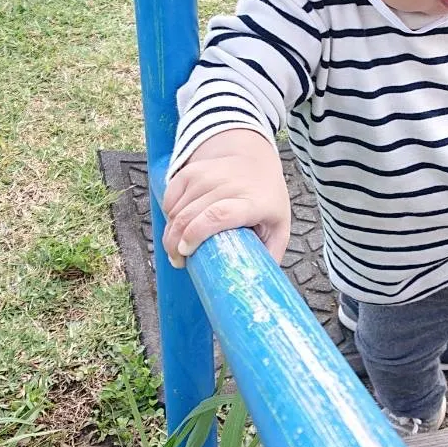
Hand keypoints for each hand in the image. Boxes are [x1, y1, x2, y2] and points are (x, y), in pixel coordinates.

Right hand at [161, 129, 289, 266]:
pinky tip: (175, 225)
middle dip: (176, 241)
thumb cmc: (268, 200)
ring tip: (176, 249)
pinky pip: (171, 194)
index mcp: (255, 202)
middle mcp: (231, 184)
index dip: (197, 233)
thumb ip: (270, 255)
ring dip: (170, 231)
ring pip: (178, 207)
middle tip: (177, 261)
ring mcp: (210, 174)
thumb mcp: (279, 227)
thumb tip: (254, 285)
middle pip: (192, 214)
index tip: (186, 252)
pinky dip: (168, 212)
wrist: (257, 161)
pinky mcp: (194, 170)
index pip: (220, 214)